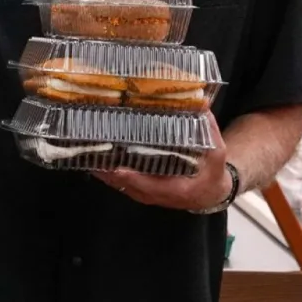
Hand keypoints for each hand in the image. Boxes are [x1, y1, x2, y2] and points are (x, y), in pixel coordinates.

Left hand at [93, 111, 231, 210]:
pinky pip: (120, 181)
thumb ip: (209, 132)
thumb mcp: (216, 154)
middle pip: (128, 185)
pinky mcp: (139, 188)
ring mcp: (145, 193)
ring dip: (103, 171)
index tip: (117, 168)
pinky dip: (107, 170)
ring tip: (85, 150)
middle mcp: (157, 195)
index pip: (151, 186)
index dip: (133, 178)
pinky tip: (94, 153)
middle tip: (91, 151)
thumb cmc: (211, 172)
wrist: (208, 191)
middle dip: (109, 172)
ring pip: (120, 184)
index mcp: (177, 189)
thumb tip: (200, 106)